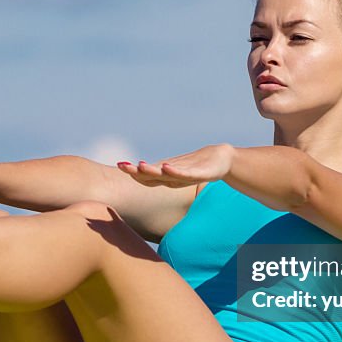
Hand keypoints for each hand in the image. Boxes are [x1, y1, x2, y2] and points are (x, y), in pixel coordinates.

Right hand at [116, 144, 234, 186]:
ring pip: (166, 176)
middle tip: (123, 167)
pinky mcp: (199, 174)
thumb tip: (141, 167)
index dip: (133, 172)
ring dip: (152, 171)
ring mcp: (185, 176)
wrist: (221, 162)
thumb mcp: (176, 167)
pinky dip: (175, 172)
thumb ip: (161, 169)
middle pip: (152, 177)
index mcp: (166, 177)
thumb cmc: (196, 166)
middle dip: (137, 172)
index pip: (146, 177)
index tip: (120, 165)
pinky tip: (166, 166)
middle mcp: (173, 178)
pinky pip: (185, 174)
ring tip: (140, 165)